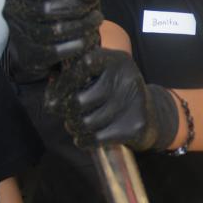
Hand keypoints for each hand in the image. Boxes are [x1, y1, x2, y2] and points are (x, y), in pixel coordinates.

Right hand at [2, 0, 101, 82]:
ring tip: (95, 20)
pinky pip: (55, 51)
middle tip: (94, 6)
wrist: (53, 35)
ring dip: (82, 26)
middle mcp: (12, 9)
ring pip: (53, 31)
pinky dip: (78, 44)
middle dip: (77, 7)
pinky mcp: (29, 56)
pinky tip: (88, 38)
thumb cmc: (63, 2)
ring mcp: (19, 34)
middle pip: (45, 9)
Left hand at [48, 48, 179, 151]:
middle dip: (67, 113)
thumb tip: (51, 101)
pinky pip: (96, 138)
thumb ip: (77, 80)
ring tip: (77, 125)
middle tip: (68, 115)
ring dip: (75, 127)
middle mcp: (127, 77)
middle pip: (79, 100)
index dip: (64, 82)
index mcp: (117, 60)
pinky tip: (84, 138)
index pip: (84, 64)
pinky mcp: (134, 125)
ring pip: (86, 122)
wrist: (152, 117)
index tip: (55, 95)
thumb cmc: (116, 94)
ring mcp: (133, 101)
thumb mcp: (102, 76)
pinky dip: (84, 141)